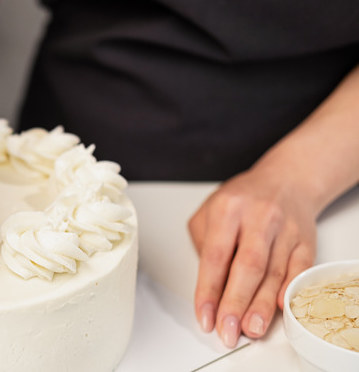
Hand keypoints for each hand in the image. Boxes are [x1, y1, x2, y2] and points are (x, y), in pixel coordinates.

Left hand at [188, 166, 316, 347]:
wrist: (286, 180)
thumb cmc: (243, 199)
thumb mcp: (209, 211)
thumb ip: (204, 245)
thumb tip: (208, 285)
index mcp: (228, 209)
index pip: (215, 257)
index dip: (209, 290)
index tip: (204, 315)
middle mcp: (259, 217)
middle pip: (247, 267)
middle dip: (235, 303)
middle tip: (227, 330)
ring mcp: (286, 229)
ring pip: (274, 272)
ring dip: (261, 306)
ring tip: (250, 328)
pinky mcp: (306, 240)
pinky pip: (300, 269)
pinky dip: (289, 290)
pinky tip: (279, 308)